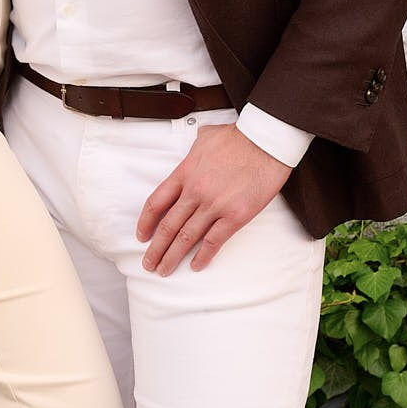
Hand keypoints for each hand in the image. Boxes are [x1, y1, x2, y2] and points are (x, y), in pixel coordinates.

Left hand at [136, 124, 290, 274]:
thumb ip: (192, 151)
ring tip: (164, 270)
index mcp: (184, 173)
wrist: (265, 141)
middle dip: (156, 248)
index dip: (146, 222)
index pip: (156, 202)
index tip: (141, 236)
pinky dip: (203, 256)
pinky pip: (214, 241)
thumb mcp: (203, 137)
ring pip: (187, 237)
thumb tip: (191, 150)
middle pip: (168, 225)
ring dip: (173, 256)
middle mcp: (194, 191)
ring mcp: (214, 205)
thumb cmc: (237, 137)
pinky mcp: (236, 216)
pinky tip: (195, 266)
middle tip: (148, 263)